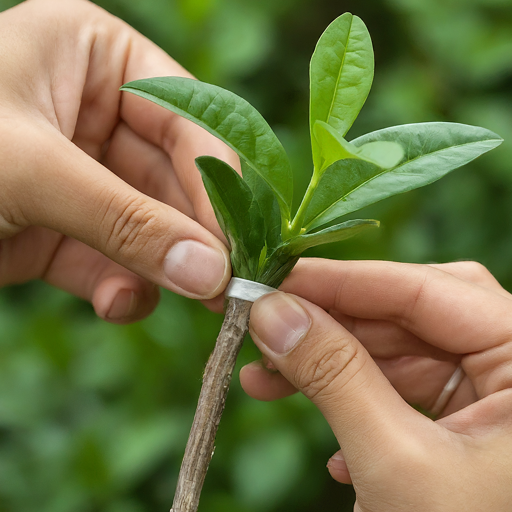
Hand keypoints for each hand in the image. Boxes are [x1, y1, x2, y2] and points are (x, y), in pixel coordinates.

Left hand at [0, 0, 234, 321]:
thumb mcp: (29, 169)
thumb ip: (126, 220)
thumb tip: (210, 271)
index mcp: (97, 58)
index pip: (187, 120)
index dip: (217, 183)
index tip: (237, 244)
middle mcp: (97, 113)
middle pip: (173, 181)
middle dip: (192, 236)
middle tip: (221, 287)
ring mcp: (82, 175)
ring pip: (148, 227)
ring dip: (161, 268)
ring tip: (174, 298)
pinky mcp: (62, 228)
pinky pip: (113, 260)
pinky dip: (121, 287)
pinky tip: (118, 303)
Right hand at [242, 259, 511, 510]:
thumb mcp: (397, 465)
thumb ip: (334, 376)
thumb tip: (271, 312)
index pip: (425, 290)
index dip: (342, 280)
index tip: (275, 279)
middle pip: (409, 314)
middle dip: (330, 323)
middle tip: (265, 326)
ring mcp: (491, 394)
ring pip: (398, 350)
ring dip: (331, 363)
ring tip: (267, 376)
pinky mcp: (464, 422)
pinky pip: (403, 389)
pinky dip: (356, 400)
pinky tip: (330, 440)